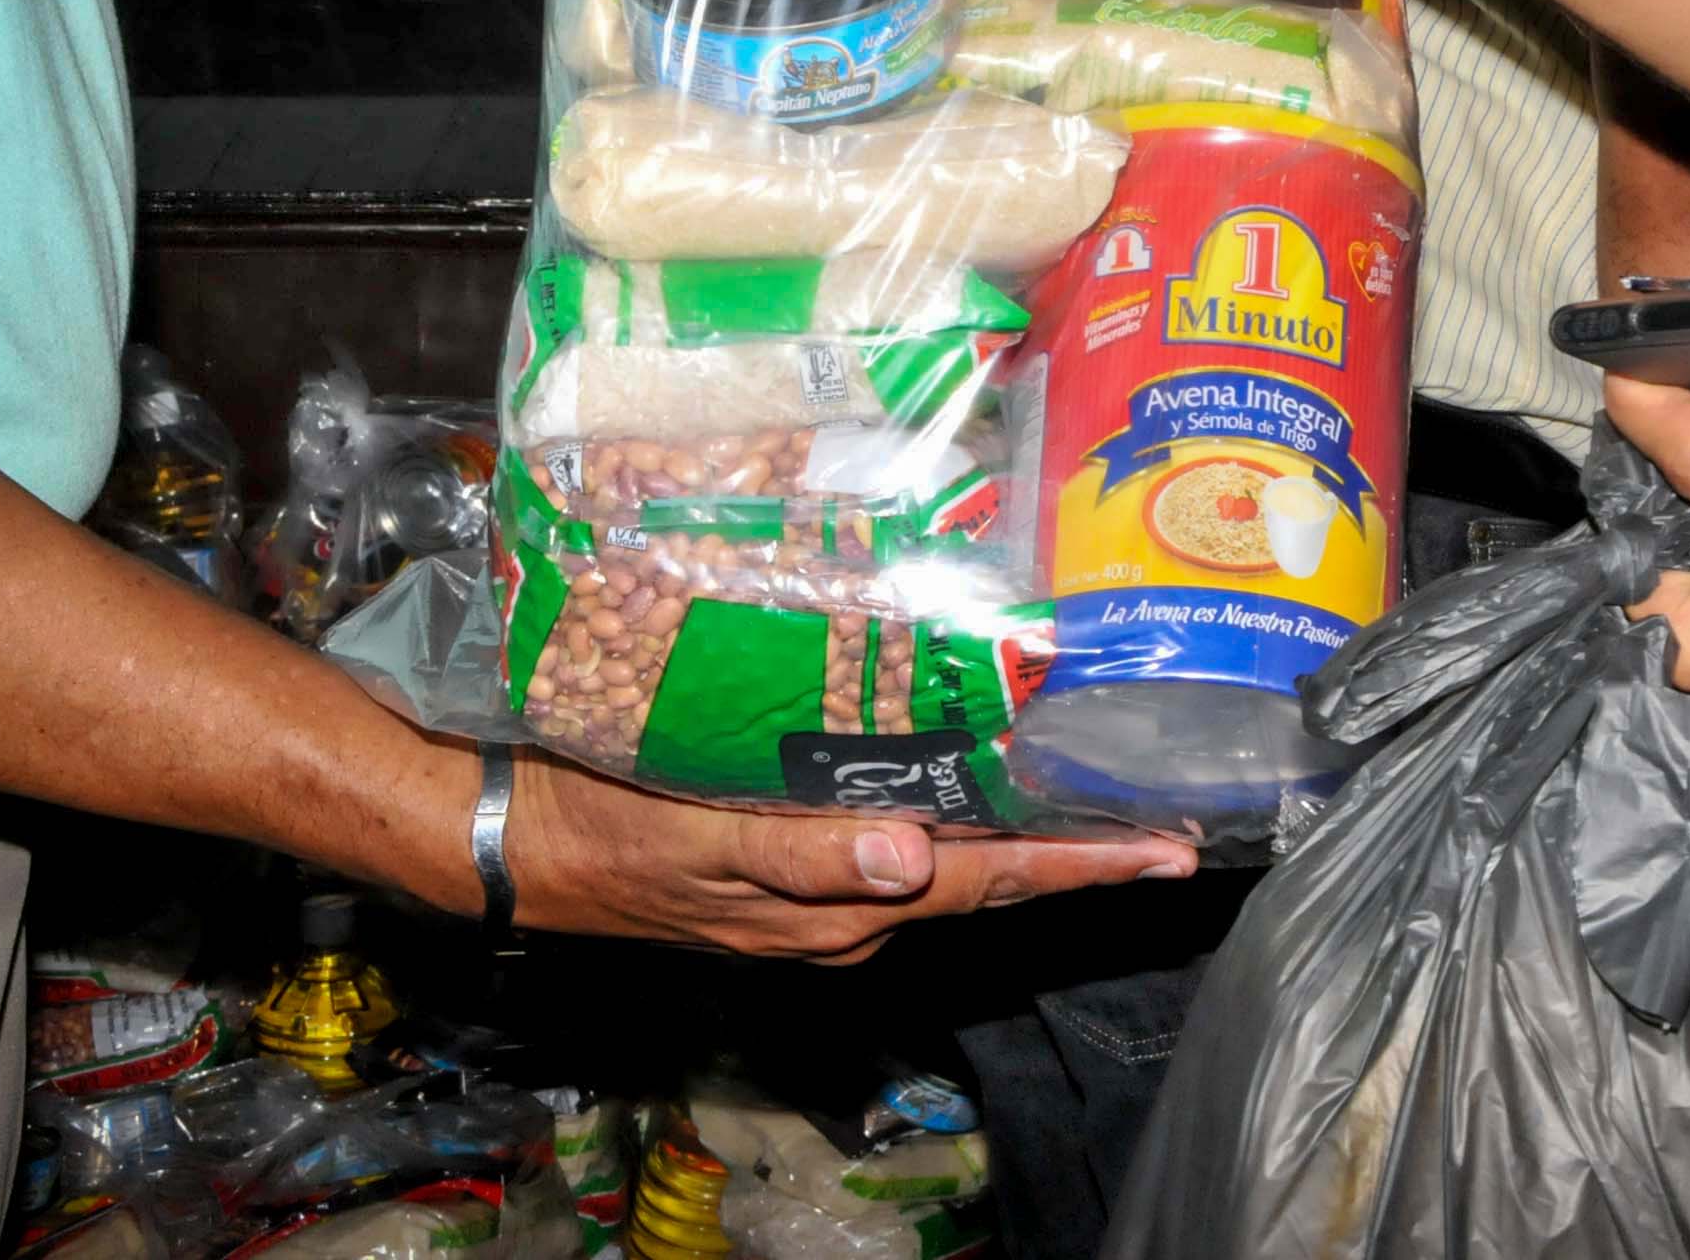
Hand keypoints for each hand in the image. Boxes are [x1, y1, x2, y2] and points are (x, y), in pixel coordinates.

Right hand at [503, 748, 1194, 962]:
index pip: (990, 880)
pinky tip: (973, 778)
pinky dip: (949, 814)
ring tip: (1093, 786)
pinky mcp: (792, 871)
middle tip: (1161, 814)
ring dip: (1020, 830)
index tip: (1168, 852)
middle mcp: (848, 910)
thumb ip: (802, 855)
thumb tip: (910, 859)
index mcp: (840, 905)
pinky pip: (894, 845)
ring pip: (946, 860)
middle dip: (1078, 850)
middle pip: (988, 875)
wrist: (520, 839)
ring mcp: (822, 896)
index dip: (1084, 866)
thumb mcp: (696, 837)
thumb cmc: (606, 827)